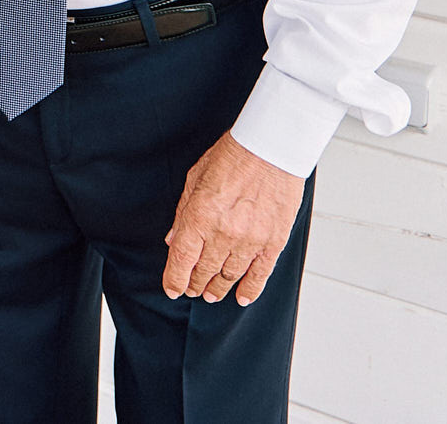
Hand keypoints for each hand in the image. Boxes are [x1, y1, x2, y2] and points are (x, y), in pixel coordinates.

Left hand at [162, 132, 305, 305]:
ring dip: (218, 287)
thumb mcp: (194, 179)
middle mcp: (223, 233)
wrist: (270, 149)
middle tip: (192, 289)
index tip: (172, 288)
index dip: (174, 279)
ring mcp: (250, 240)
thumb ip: (182, 214)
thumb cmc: (231, 157)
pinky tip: (241, 296)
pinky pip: (260, 273)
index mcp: (199, 216)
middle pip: (204, 270)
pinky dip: (250, 289)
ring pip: (230, 275)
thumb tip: (173, 240)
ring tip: (212, 294)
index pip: (181, 259)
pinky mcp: (273, 242)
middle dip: (195, 283)